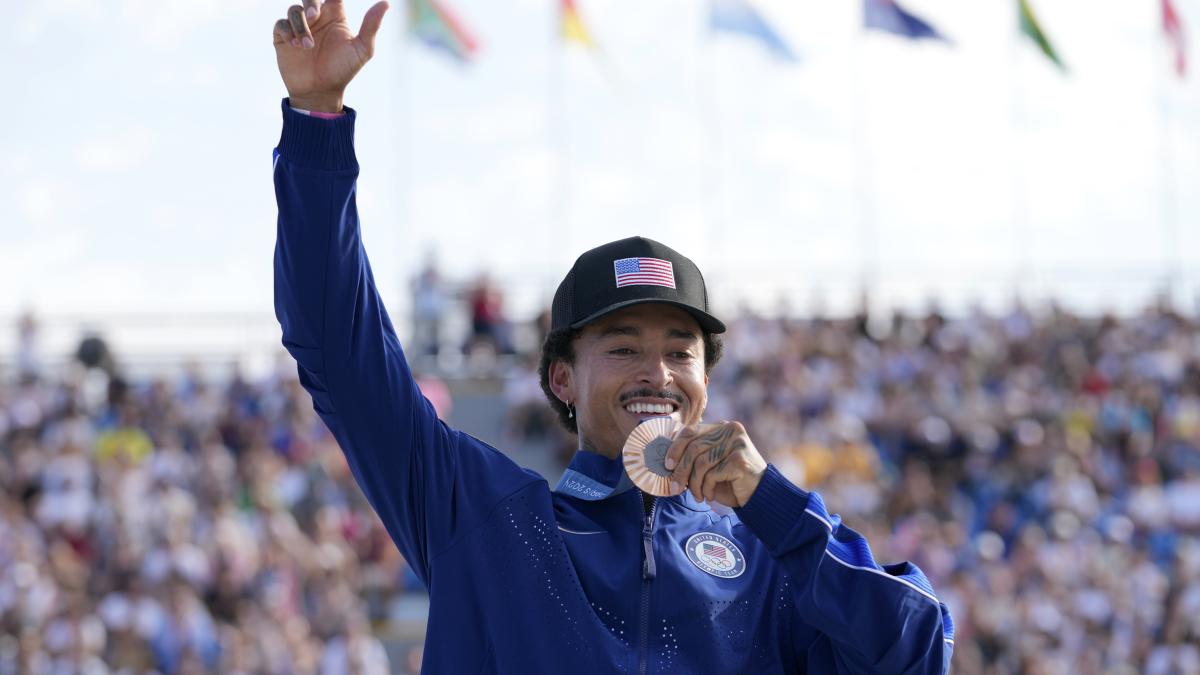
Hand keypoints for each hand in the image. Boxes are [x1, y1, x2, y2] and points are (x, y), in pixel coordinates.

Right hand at [272, 0, 389, 112]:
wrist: (320, 92)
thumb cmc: (343, 70)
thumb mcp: (362, 49)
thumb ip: (371, 26)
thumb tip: (386, 2)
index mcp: (335, 15)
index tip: (331, 5)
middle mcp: (316, 18)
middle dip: (309, 2)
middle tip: (314, 16)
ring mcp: (299, 26)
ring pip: (294, 10)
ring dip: (300, 25)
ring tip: (307, 46)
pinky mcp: (283, 37)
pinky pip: (281, 24)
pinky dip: (287, 31)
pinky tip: (295, 46)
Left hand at [665, 422, 766, 507]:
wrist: (759, 495)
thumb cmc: (730, 480)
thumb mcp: (709, 464)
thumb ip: (694, 456)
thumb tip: (667, 460)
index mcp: (721, 427)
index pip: (690, 431)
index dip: (675, 448)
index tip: (667, 466)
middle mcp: (730, 430)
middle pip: (693, 448)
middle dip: (681, 471)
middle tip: (675, 488)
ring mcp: (737, 444)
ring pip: (701, 463)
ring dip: (694, 484)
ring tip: (698, 496)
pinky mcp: (740, 460)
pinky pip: (712, 474)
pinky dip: (707, 488)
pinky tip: (710, 495)